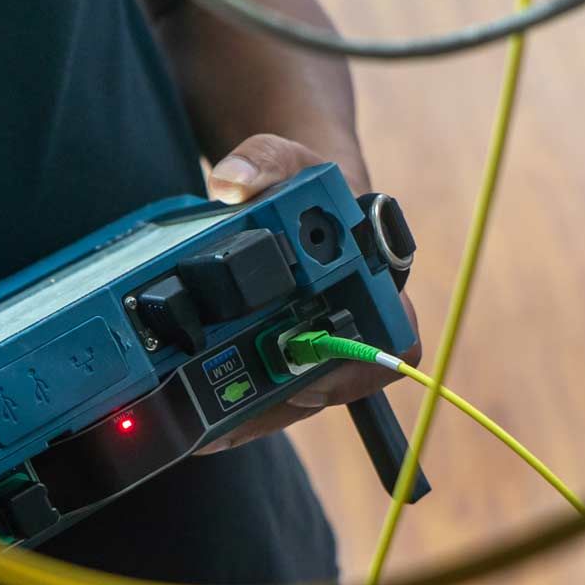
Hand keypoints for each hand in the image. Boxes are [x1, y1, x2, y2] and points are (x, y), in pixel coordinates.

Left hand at [202, 134, 419, 452]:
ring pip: (290, 398)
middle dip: (281, 402)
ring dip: (250, 412)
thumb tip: (233, 183)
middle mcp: (348, 324)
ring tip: (200, 425)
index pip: (394, 342)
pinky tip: (190, 414)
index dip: (360, 366)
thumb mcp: (285, 159)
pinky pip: (259, 392)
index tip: (313, 375)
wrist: (285, 192)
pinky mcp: (274, 357)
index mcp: (373, 281)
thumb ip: (264, 161)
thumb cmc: (302, 182)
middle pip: (329, 385)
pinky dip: (229, 404)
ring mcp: (310, 346)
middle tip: (231, 413)